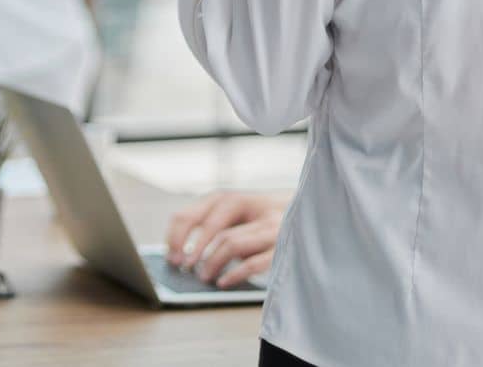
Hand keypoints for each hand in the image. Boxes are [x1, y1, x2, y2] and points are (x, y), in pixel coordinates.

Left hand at [165, 191, 286, 287]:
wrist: (310, 213)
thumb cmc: (261, 222)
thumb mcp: (236, 218)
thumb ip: (212, 228)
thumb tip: (182, 255)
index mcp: (229, 199)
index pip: (191, 214)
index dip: (177, 238)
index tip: (172, 258)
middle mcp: (249, 206)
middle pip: (211, 226)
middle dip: (194, 251)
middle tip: (185, 269)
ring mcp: (268, 224)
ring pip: (231, 242)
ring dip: (213, 263)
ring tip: (205, 277)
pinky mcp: (284, 244)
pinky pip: (254, 261)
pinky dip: (235, 274)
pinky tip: (224, 282)